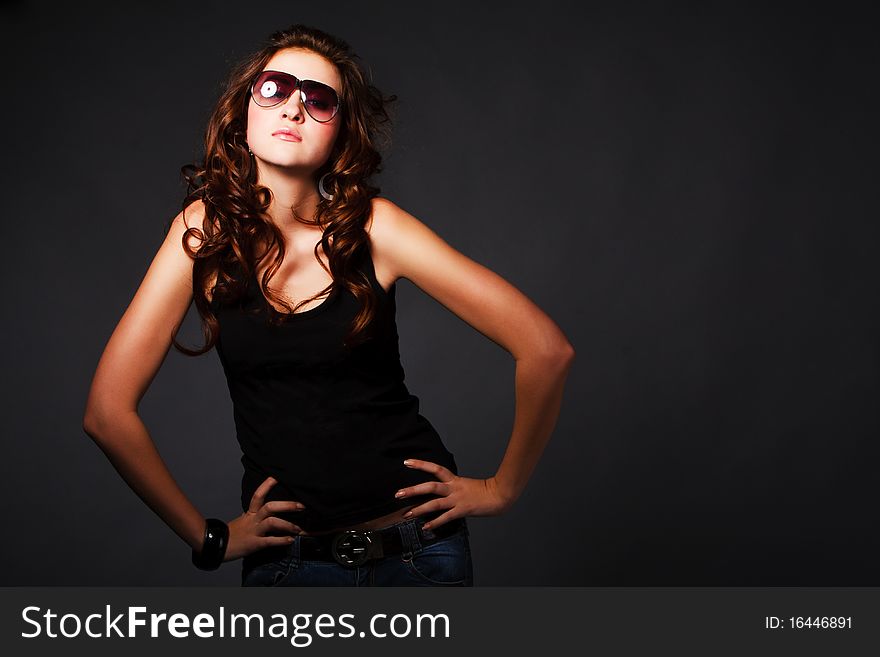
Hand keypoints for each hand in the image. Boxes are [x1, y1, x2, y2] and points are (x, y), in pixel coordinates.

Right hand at [223, 476, 304, 561]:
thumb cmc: (232, 535)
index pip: (258, 494)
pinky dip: (281, 540)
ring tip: (299, 529)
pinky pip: (269, 541)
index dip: (267, 484)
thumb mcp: (243, 521)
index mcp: (250, 513)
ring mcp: (253, 531)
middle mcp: (252, 520)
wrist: (215, 547)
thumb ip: (255, 515)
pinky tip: (291, 540)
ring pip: (272, 522)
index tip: (278, 476)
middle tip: (302, 506)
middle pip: (270, 507)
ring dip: (287, 525)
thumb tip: (269, 512)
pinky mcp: (254, 544)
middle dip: (287, 505)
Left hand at [394, 459, 512, 530]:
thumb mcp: (466, 484)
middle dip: (413, 490)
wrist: (500, 495)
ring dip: (419, 509)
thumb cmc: (485, 491)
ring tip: (407, 514)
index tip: (406, 462)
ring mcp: (457, 500)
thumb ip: (453, 486)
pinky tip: (425, 528)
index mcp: (454, 480)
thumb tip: (442, 491)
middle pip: (430, 486)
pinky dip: (435, 523)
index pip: (435, 468)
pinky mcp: (462, 511)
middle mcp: (454, 488)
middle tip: (398, 494)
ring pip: (435, 503)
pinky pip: (446, 518)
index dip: (420, 464)